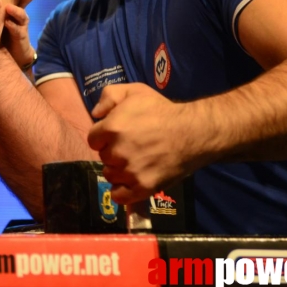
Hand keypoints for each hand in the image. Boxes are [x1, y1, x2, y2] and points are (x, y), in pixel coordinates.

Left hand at [2, 0, 36, 68]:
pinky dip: (13, 27)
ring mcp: (21, 24)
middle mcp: (18, 11)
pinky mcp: (20, 37)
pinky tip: (7, 24)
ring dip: (17, 11)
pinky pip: (18, 31)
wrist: (6, 54)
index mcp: (11, 1)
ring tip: (9, 8)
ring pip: (23, 15)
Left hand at [86, 83, 212, 204]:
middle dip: (113, 151)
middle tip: (131, 146)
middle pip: (103, 157)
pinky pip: (120, 196)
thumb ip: (108, 96)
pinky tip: (131, 181)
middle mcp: (117, 152)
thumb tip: (95, 114)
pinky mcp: (143, 187)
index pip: (93, 139)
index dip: (104, 136)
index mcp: (112, 128)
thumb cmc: (162, 110)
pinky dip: (123, 191)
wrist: (193, 132)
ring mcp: (130, 172)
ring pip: (111, 175)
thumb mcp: (135, 91)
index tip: (117, 135)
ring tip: (135, 161)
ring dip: (118, 170)